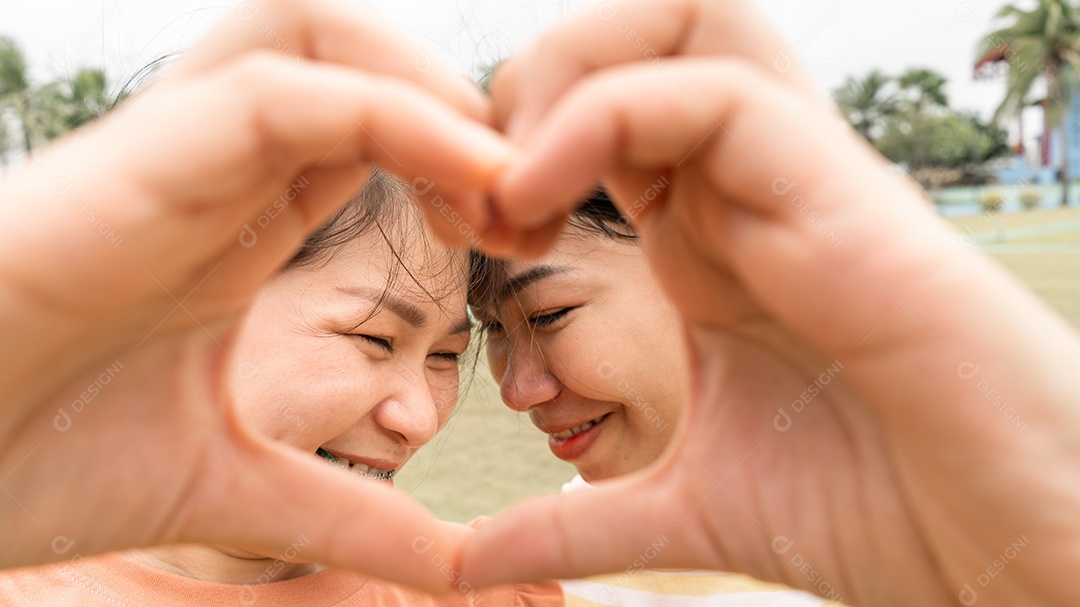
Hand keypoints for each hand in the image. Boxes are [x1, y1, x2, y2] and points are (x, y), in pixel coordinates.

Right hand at [0, 0, 507, 590]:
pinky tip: (467, 189)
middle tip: (528, 205)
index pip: (379, 130)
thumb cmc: (33, 460)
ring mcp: (179, 155)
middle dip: (466, 109)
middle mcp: (218, 169)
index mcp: (242, 220)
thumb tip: (455, 565)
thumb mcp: (235, 488)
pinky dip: (391, 119)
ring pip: (324, 35)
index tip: (527, 238)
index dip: (471, 164)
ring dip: (433, 92)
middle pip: (362, 53)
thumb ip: (350, 515)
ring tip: (500, 190)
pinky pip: (285, 93)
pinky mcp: (141, 163)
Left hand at [461, 1, 1079, 604]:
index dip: (510, 148)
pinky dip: (608, 116)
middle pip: (640, 34)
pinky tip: (545, 198)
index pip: (600, 118)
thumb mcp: (689, 507)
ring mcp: (796, 182)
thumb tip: (474, 558)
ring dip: (567, 77)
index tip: (466, 232)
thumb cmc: (878, 511)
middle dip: (533, 81)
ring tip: (514, 185)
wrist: (1008, 549)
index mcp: (709, 243)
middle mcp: (747, 191)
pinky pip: (718, 95)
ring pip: (684, 24)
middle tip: (483, 185)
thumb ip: (581, 518)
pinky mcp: (840, 195)